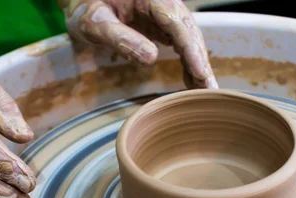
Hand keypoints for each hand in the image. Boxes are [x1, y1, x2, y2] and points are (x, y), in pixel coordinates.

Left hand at [61, 0, 217, 88]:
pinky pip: (180, 43)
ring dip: (198, 64)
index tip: (201, 72)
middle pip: (189, 32)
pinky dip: (188, 62)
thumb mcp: (95, 23)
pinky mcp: (162, 24)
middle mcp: (163, 3)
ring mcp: (164, 13)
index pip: (177, 24)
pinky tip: (193, 81)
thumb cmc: (85, 7)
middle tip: (210, 90)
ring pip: (189, 38)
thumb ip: (121, 37)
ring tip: (205, 91)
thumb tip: (151, 58)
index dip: (191, 49)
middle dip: (201, 61)